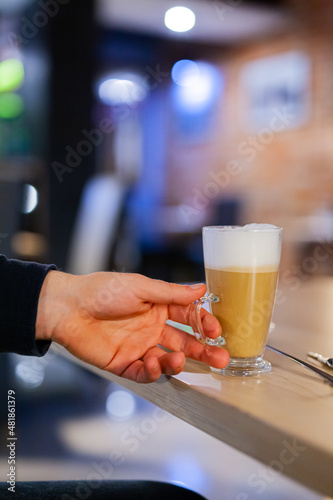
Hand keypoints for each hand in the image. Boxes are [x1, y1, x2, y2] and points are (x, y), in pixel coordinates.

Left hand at [36, 271, 228, 382]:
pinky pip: (145, 372)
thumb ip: (171, 293)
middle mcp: (152, 328)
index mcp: (158, 306)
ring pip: (168, 359)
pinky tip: (154, 363)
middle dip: (203, 350)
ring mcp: (140, 346)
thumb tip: (202, 289)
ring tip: (179, 359)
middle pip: (184, 341)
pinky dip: (153, 372)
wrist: (69, 307)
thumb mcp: (140, 287)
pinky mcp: (125, 363)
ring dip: (178, 362)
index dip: (204, 323)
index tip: (215, 330)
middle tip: (221, 359)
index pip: (189, 316)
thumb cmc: (103, 290)